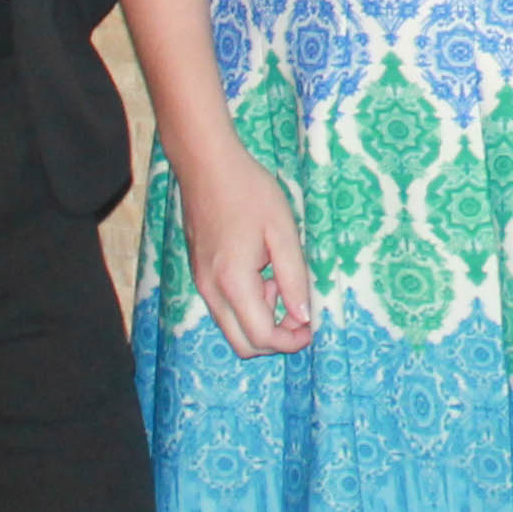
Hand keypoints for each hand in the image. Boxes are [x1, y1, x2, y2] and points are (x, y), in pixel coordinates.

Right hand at [177, 148, 317, 357]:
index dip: (291, 341)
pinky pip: (224, 309)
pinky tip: (262, 273)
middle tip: (299, 312)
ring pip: (232, 328)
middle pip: (242, 344)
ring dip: (261, 320)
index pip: (261, 336)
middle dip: (275, 339)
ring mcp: (201, 284)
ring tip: (279, 281)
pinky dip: (247, 306)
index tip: (312, 326)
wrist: (207, 166)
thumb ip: (294, 277)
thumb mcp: (283, 232)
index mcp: (233, 283)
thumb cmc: (249, 192)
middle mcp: (211, 291)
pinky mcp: (200, 275)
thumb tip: (304, 316)